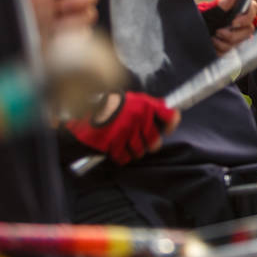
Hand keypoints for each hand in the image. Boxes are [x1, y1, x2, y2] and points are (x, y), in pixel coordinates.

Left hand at [26, 0, 99, 45]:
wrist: (25, 55)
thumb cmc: (25, 23)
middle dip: (76, 1)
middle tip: (58, 8)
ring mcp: (71, 17)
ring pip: (90, 13)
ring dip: (70, 21)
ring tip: (53, 26)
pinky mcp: (76, 35)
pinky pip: (87, 31)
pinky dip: (71, 35)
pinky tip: (58, 38)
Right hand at [64, 92, 179, 164]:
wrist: (85, 106)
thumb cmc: (112, 105)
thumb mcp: (135, 100)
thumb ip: (152, 107)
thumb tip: (171, 117)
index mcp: (145, 105)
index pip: (170, 116)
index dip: (170, 125)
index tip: (166, 130)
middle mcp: (138, 117)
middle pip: (155, 142)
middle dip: (149, 144)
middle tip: (141, 140)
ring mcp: (126, 130)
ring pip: (140, 151)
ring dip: (134, 150)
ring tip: (125, 142)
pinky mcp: (113, 142)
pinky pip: (124, 157)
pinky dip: (121, 155)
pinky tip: (116, 147)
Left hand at [201, 0, 256, 54]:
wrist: (198, 28)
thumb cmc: (207, 16)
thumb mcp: (214, 9)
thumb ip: (226, 2)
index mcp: (240, 9)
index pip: (253, 9)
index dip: (246, 17)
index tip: (233, 22)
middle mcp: (243, 21)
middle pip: (248, 30)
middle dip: (231, 34)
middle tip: (219, 31)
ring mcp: (239, 34)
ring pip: (239, 42)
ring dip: (223, 42)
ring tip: (214, 37)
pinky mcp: (234, 45)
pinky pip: (231, 51)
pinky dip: (220, 49)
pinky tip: (214, 43)